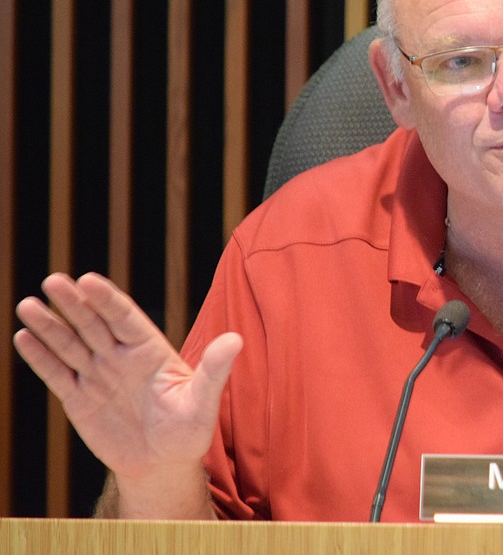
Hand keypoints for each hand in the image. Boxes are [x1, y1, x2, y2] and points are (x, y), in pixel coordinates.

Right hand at [13, 273, 241, 482]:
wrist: (162, 465)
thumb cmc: (189, 432)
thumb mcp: (203, 402)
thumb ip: (214, 370)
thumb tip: (236, 339)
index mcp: (150, 350)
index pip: (125, 318)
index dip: (107, 299)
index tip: (87, 280)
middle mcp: (121, 357)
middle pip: (94, 324)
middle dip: (73, 303)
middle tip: (53, 281)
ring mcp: (98, 375)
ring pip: (70, 345)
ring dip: (50, 326)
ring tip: (27, 305)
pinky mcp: (79, 398)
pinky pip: (57, 374)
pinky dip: (40, 357)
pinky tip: (23, 337)